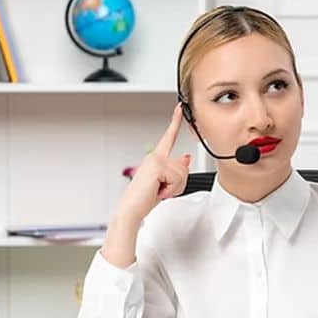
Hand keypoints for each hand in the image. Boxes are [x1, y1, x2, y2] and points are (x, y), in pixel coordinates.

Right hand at [117, 102, 191, 219]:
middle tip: (162, 190)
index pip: (169, 137)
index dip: (175, 121)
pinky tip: (157, 191)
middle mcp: (155, 157)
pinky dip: (170, 190)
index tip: (180, 108)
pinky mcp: (157, 167)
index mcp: (156, 158)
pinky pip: (177, 179)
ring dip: (174, 188)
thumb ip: (176, 170)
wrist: (131, 210)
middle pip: (184, 167)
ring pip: (182, 174)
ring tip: (158, 190)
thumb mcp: (165, 183)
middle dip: (178, 183)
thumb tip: (186, 157)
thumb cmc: (144, 198)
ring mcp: (155, 160)